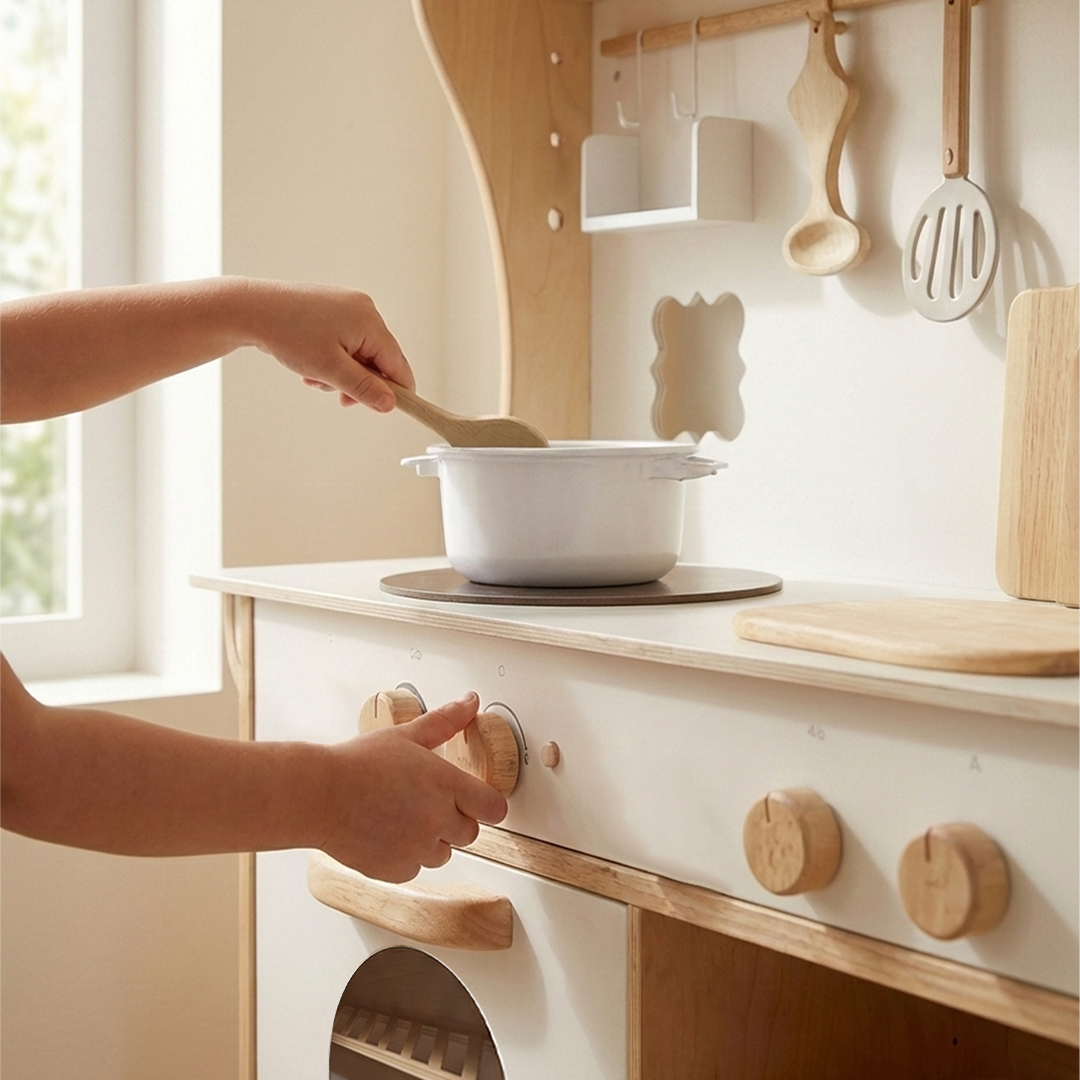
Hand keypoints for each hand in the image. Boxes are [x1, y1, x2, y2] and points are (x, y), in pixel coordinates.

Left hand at [249, 280, 414, 411]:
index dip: (397, 391)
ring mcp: (349, 307)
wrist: (252, 309)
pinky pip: (347, 342)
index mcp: (370, 321)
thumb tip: (390, 404)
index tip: (390, 410)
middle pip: (380, 360)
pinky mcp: (335, 309)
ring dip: (343, 373)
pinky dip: (334, 359)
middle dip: (360, 382)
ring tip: (316, 377)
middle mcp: (365, 310)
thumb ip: (364, 388)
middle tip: (338, 396)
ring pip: (361, 354)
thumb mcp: (329, 369)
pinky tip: (313, 364)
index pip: (398, 364)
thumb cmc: (288, 333)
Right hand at [318, 692, 507, 881]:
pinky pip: (415, 868)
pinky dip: (406, 857)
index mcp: (446, 784)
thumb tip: (470, 702)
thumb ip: (445, 721)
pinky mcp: (395, 869)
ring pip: (443, 854)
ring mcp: (417, 848)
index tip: (479, 800)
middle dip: (456, 820)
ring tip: (404, 817)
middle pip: (471, 832)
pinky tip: (388, 834)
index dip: (488, 804)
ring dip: (432, 840)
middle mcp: (436, 819)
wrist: (318, 795)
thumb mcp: (406, 735)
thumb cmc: (357, 764)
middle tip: (429, 803)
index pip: (494, 807)